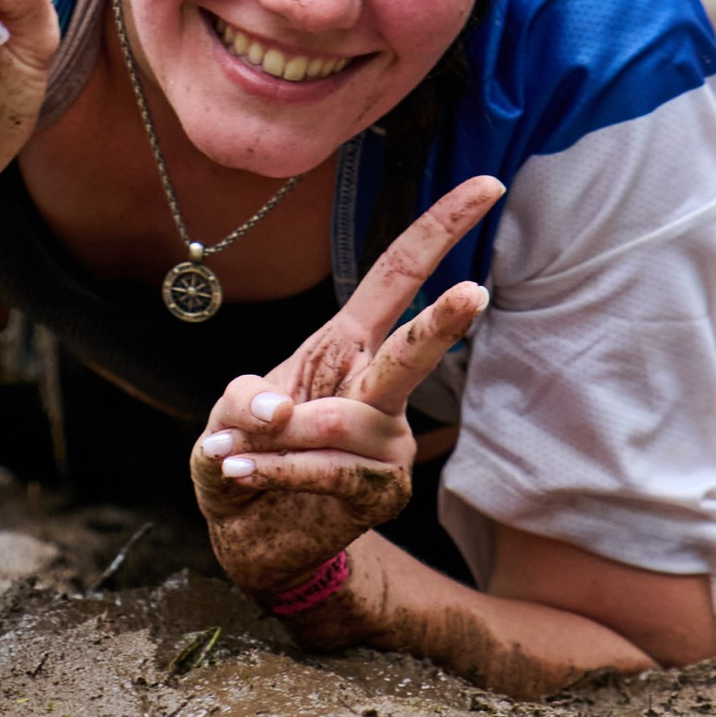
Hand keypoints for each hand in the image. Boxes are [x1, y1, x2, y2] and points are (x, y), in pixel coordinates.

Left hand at [189, 172, 502, 604]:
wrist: (248, 531)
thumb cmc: (243, 449)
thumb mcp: (227, 413)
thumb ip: (244, 401)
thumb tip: (283, 411)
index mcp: (346, 342)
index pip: (399, 273)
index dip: (440, 227)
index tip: (488, 185)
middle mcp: (377, 386)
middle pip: (413, 349)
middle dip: (441, 322)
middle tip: (473, 294)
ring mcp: (389, 442)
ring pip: (347, 425)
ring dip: (282, 439)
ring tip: (231, 448)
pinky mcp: (383, 493)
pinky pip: (329, 472)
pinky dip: (275, 469)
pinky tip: (238, 470)